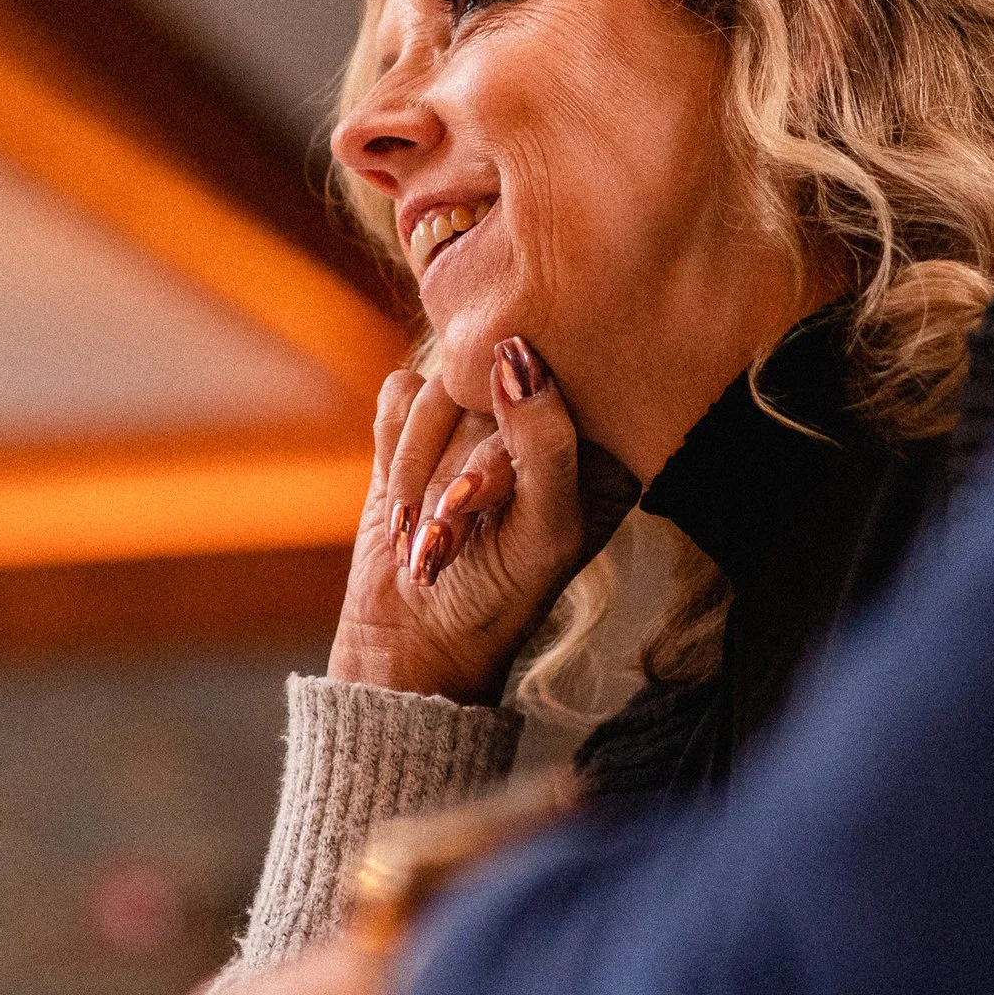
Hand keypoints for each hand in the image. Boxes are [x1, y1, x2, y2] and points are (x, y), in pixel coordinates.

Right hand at [330, 337, 640, 703]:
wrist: (414, 637)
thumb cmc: (500, 598)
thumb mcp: (543, 533)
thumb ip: (546, 446)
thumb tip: (514, 357)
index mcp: (600, 444)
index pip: (568, 381)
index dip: (518, 429)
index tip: (484, 497)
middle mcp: (543, 417)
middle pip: (495, 378)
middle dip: (459, 464)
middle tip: (450, 525)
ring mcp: (477, 414)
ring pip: (442, 385)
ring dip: (420, 469)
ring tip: (424, 533)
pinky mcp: (420, 420)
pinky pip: (399, 393)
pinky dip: (393, 450)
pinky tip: (403, 501)